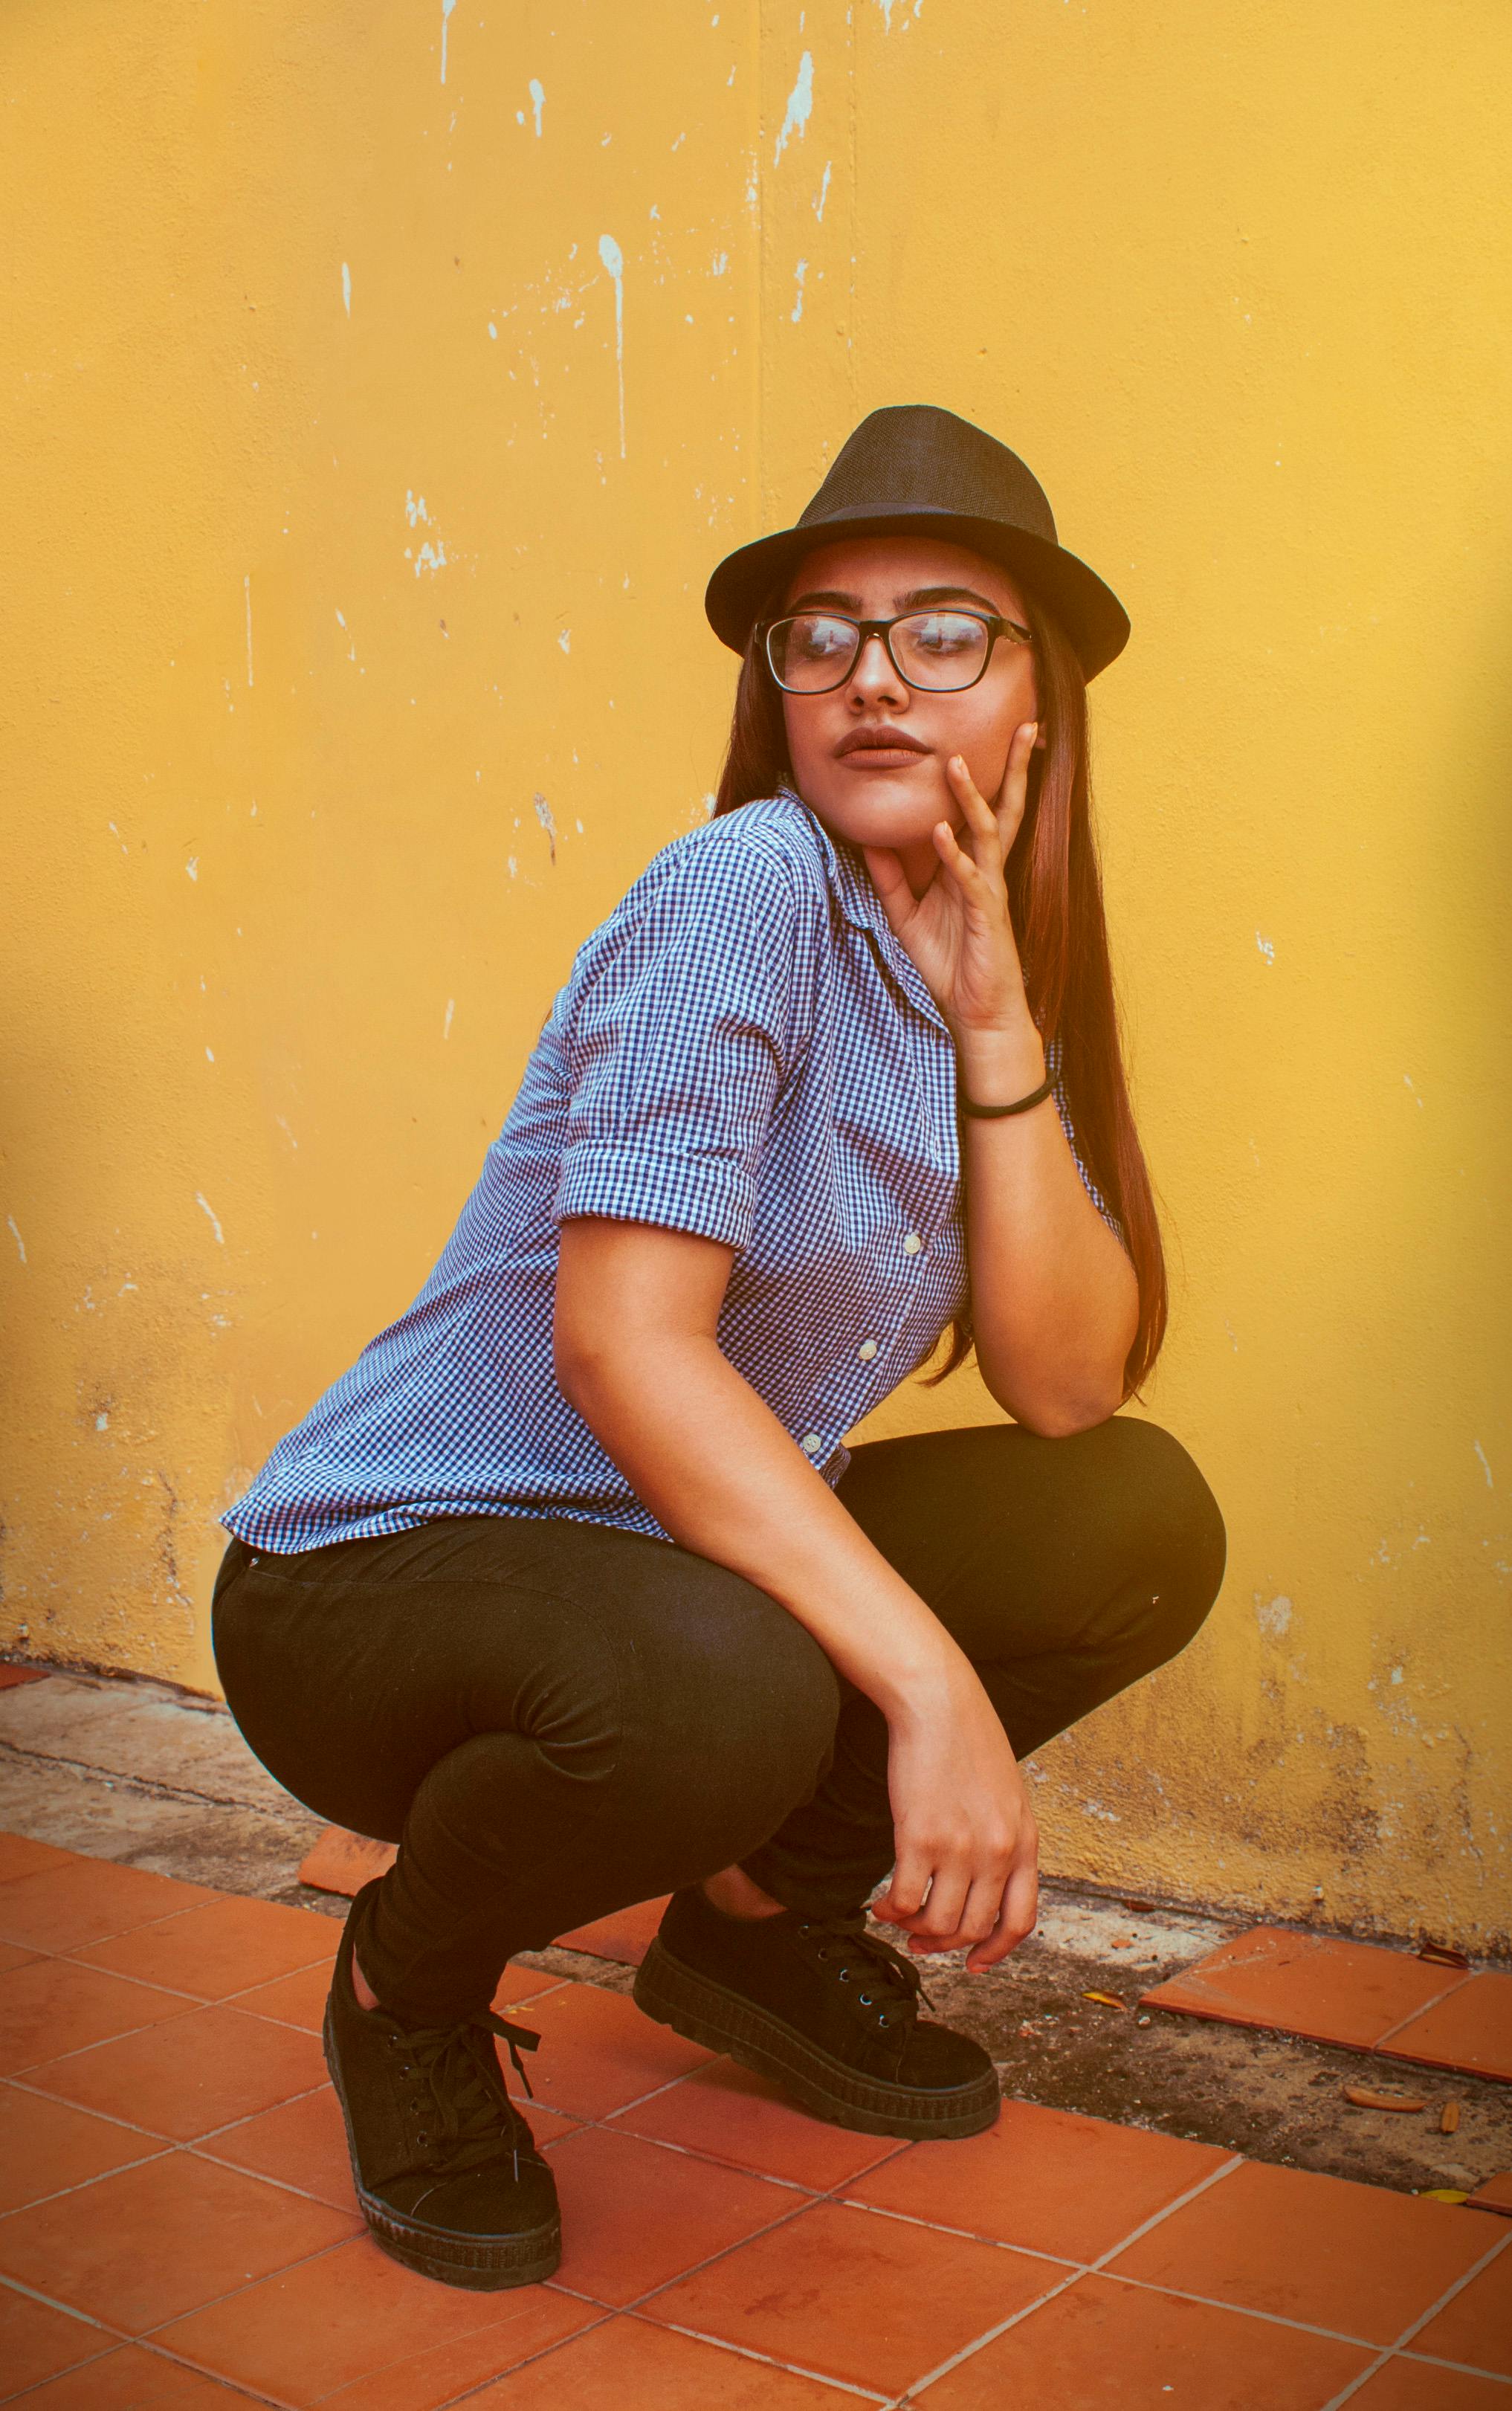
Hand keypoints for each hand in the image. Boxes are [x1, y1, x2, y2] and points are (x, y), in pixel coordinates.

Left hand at [860, 722, 1038, 1037]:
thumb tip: (868, 843)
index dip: (991, 777)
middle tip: (1025, 725)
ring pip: (989, 832)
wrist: (978, 1016)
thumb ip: (890, 880)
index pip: (984, 814)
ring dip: (971, 798)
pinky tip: (939, 833)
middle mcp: (988, 873)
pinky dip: (954, 855)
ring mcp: (990, 892)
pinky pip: (972, 879)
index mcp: (973, 870)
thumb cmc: (952, 967)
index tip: (988, 737)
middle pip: (1005, 809)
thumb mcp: (908, 918)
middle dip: (1014, 768)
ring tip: (956, 765)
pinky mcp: (988, 916)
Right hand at [870, 1660, 1039, 1973]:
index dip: (995, 1951)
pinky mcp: (920, 1838)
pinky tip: (880, 1904)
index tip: (974, 1963)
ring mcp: (960, 1848)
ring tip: (897, 1918)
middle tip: (921, 1942)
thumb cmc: (968, 1741)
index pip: (1020, 1922)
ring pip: (938, 1923)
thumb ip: (1005, 1838)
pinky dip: (889, 1912)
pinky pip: (905, 1900)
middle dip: (944, 1945)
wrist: (939, 1703)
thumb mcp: (1007, 1795)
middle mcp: (998, 1852)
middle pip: (973, 1929)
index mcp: (1025, 1843)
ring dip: (914, 1930)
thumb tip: (988, 1879)